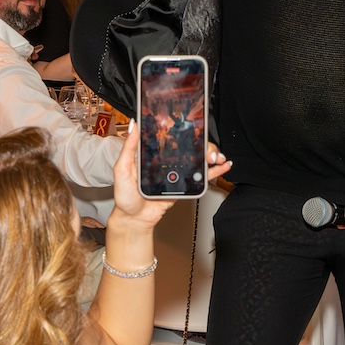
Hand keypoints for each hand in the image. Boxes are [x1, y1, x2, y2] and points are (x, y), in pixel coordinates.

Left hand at [108, 132, 233, 228]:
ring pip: (199, 159)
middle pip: (191, 146)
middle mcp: (168, 159)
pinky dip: (214, 170)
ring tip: (216, 157)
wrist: (134, 219)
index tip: (195, 127)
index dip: (186, 130)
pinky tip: (223, 165)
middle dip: (204, 145)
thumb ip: (129, 147)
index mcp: (154, 153)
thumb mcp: (122, 168)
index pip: (173, 136)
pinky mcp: (184, 184)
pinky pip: (201, 176)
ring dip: (212, 155)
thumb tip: (134, 125)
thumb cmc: (126, 196)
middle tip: (207, 150)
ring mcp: (177, 172)